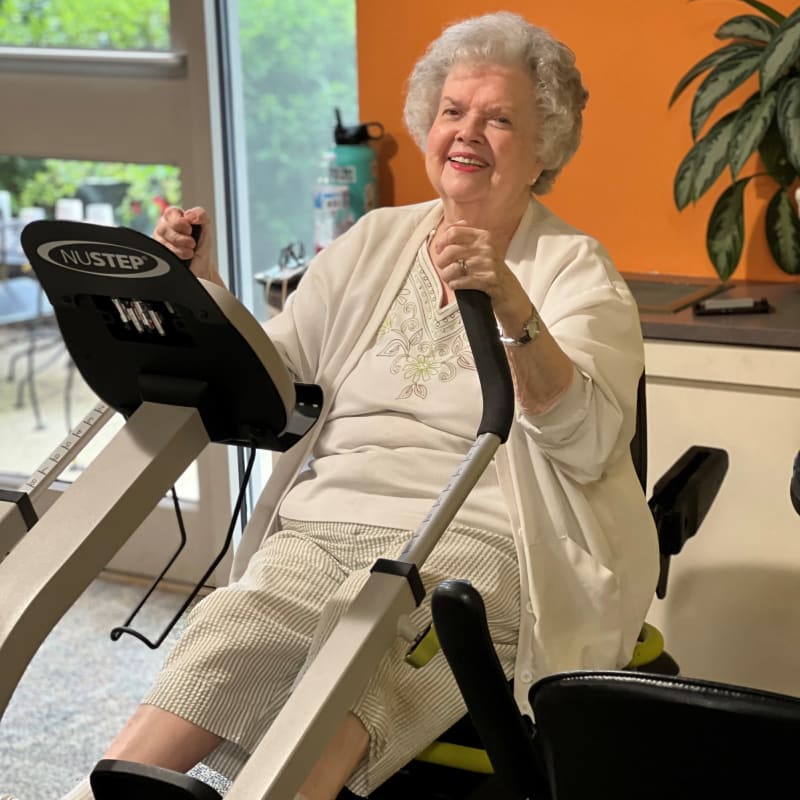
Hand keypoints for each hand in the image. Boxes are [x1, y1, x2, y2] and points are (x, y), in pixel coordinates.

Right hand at [154, 205, 222, 285]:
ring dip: (179, 246)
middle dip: (180, 236)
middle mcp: (165, 227)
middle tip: (192, 243)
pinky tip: (184, 256)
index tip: (189, 230)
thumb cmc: (202, 244)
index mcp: (175, 217)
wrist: (203, 265)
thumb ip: (200, 214)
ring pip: (162, 239)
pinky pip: (162, 250)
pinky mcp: (159, 251)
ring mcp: (160, 239)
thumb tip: (189, 215)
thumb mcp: (206, 226)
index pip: (171, 212)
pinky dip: (175, 253)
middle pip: (164, 227)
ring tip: (190, 251)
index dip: (180, 221)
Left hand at [430, 220, 531, 335]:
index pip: (454, 232)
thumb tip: (452, 226)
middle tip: (442, 268)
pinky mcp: (488, 281)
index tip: (438, 250)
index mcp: (483, 236)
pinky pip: (462, 281)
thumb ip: (468, 236)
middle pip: (451, 250)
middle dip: (441, 261)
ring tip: (448, 278)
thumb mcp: (483, 249)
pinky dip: (454, 284)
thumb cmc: (492, 270)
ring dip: (446, 275)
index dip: (442, 241)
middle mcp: (486, 248)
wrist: (510, 292)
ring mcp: (488, 264)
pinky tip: (455, 285)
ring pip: (454, 267)